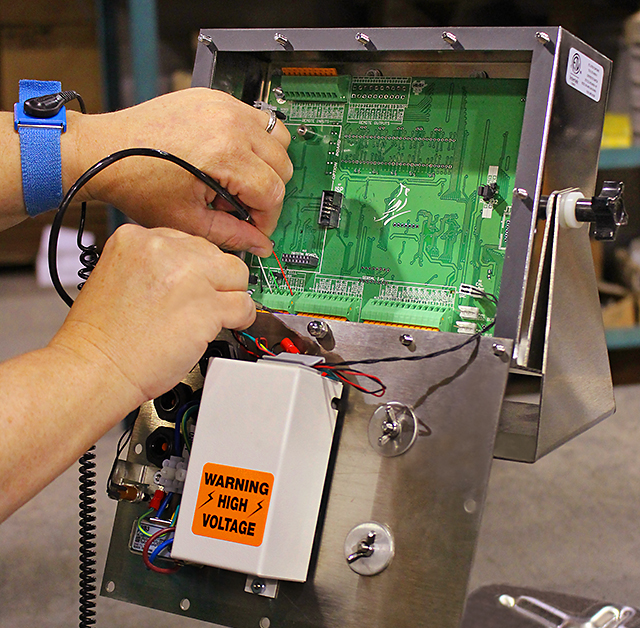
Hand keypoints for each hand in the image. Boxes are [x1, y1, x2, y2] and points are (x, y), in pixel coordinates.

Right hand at [49, 224, 254, 403]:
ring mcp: (188, 277)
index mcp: (136, 238)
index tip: (194, 284)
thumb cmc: (103, 335)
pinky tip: (226, 326)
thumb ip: (155, 264)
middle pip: (215, 254)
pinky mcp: (207, 306)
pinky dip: (241, 318)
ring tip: (215, 314)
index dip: (196, 267)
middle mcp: (163, 250)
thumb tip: (191, 269)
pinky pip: (244, 305)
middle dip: (214, 280)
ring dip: (231, 295)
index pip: (188, 241)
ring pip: (237, 275)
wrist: (96, 368)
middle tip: (202, 303)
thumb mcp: (119, 275)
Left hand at [64, 89, 292, 256]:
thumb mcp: (187, 220)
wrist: (106, 153)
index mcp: (225, 154)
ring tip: (237, 180)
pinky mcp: (215, 98)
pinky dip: (252, 142)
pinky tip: (227, 159)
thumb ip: (232, 234)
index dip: (267, 218)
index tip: (254, 228)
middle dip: (267, 192)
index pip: (273, 192)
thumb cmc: (137, 183)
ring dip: (266, 164)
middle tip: (240, 206)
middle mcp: (230, 123)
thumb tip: (260, 244)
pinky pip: (255, 119)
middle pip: (283, 165)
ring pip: (278, 138)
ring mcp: (224, 106)